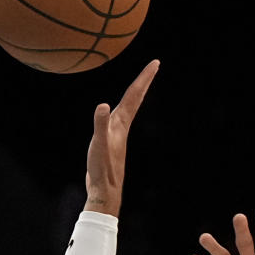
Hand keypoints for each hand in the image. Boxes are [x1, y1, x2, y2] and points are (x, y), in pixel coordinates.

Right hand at [84, 59, 158, 217]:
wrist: (105, 192)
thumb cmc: (102, 170)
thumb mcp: (98, 145)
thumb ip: (100, 124)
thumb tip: (104, 105)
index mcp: (121, 124)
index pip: (134, 96)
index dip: (143, 78)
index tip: (155, 62)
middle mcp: (122, 127)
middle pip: (135, 99)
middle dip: (143, 82)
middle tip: (154, 66)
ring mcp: (118, 135)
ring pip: (128, 109)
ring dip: (134, 95)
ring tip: (139, 84)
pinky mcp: (112, 143)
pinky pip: (118, 118)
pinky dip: (120, 109)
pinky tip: (117, 112)